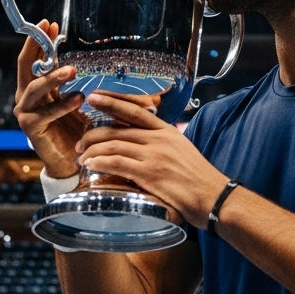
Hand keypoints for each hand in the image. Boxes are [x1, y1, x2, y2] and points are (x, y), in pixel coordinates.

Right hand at [14, 20, 85, 177]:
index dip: (39, 40)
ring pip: (35, 88)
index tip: (50, 23)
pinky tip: (79, 98)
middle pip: (26, 66)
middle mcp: (25, 97)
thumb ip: (70, 80)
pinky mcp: (31, 128)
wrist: (70, 159)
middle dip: (37, 46)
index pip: (33, 58)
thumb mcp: (71, 97)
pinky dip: (62, 104)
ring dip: (54, 77)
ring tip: (73, 70)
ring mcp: (25, 112)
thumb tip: (84, 56)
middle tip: (50, 31)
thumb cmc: (73, 126)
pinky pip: (46, 113)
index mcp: (34, 87)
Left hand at [75, 93, 227, 229]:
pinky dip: (100, 162)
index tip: (94, 96)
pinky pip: (117, 163)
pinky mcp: (150, 174)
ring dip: (93, 151)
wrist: (214, 196)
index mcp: (167, 131)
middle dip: (94, 133)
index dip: (112, 102)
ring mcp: (154, 155)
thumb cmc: (199, 178)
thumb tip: (143, 147)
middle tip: (80, 141)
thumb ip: (162, 145)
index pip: (134, 111)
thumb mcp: (182, 151)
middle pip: (118, 129)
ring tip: (81, 157)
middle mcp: (159, 139)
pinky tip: (91, 165)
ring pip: (114, 145)